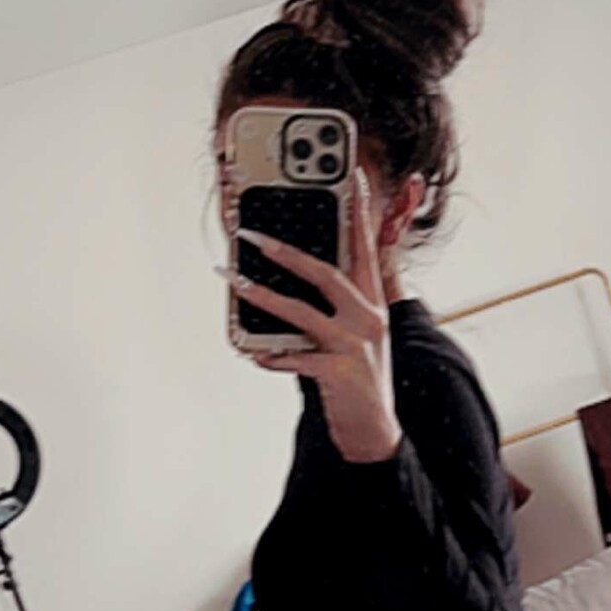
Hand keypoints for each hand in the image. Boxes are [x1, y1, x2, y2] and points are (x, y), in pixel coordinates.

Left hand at [232, 170, 402, 464]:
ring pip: (303, 312)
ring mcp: (354, 346)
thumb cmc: (358, 378)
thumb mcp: (358, 334)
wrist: (375, 432)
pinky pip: (295, 358)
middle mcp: (368, 319)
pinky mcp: (338, 374)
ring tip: (235, 282)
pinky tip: (251, 352)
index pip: (367, 248)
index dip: (359, 211)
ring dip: (263, 296)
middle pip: (326, 274)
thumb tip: (291, 275)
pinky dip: (270, 355)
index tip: (353, 178)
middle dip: (286, 252)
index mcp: (373, 304)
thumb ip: (335, 305)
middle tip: (251, 236)